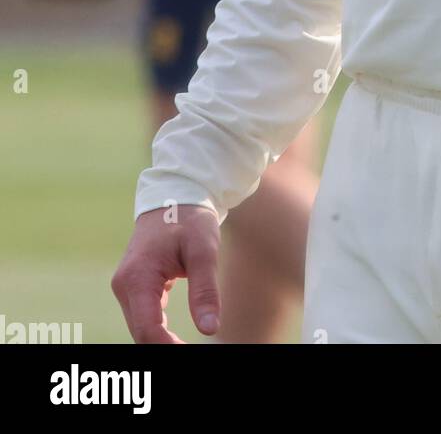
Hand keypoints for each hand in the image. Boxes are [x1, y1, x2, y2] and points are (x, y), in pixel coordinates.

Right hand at [112, 204, 220, 343]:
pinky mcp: (134, 287)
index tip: (192, 352)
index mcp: (137, 277)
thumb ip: (205, 291)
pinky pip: (144, 317)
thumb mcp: (204, 251)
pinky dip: (159, 331)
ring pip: (141, 328)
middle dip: (166, 348)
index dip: (168, 348)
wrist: (176, 195)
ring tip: (187, 347)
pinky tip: (178, 340)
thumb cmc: (190, 219)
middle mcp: (124, 285)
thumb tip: (209, 329)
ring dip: (162, 342)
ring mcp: (126, 286)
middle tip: (195, 351)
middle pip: (141, 333)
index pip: (147, 330)